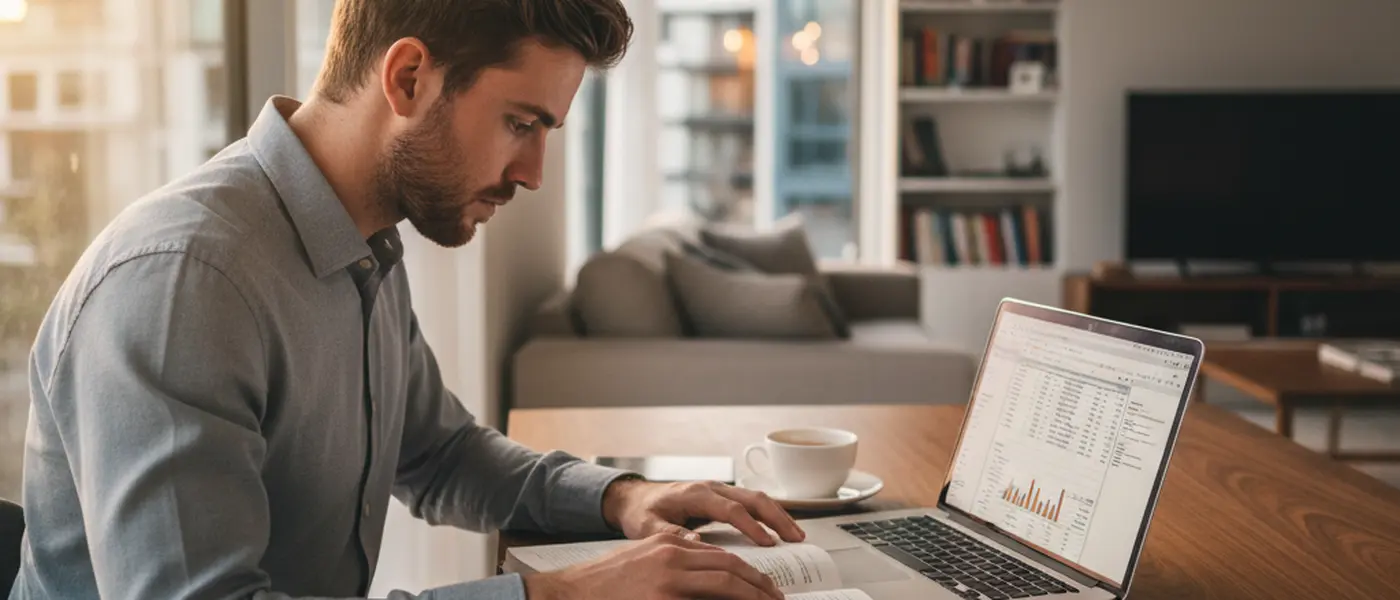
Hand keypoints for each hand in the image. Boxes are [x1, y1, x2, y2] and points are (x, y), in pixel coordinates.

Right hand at [522, 533, 783, 599]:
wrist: (569, 593)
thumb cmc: (604, 584)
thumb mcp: (644, 561)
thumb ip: (676, 562)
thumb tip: (708, 573)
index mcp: (671, 545)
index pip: (721, 557)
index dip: (748, 573)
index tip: (765, 586)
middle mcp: (673, 557)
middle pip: (730, 568)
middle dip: (759, 585)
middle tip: (777, 598)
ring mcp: (668, 580)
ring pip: (725, 585)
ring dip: (752, 597)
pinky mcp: (663, 599)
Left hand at [602, 479, 805, 545]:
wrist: (635, 498)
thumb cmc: (642, 511)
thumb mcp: (648, 526)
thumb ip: (670, 532)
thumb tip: (696, 541)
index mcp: (696, 494)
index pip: (731, 509)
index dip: (751, 526)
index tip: (767, 543)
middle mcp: (712, 488)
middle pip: (753, 498)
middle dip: (777, 517)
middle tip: (795, 538)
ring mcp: (719, 491)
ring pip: (757, 498)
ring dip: (779, 514)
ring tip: (797, 535)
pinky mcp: (722, 497)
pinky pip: (751, 502)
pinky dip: (770, 514)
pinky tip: (781, 529)